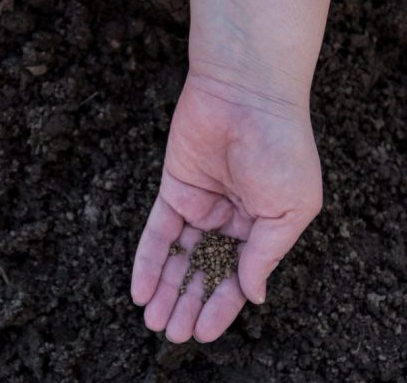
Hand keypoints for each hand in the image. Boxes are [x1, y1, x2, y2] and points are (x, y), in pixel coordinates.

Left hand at [131, 74, 322, 342]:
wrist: (246, 96)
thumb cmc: (280, 149)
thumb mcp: (289, 210)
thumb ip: (266, 254)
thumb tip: (251, 295)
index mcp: (263, 226)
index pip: (239, 275)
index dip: (221, 306)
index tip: (204, 333)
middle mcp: (231, 219)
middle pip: (205, 270)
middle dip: (188, 303)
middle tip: (171, 333)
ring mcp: (200, 205)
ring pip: (180, 256)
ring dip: (166, 289)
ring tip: (154, 321)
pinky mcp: (173, 189)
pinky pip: (158, 231)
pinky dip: (149, 260)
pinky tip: (141, 289)